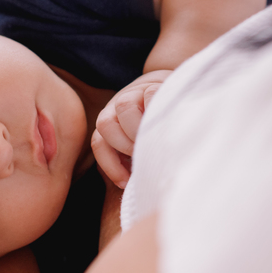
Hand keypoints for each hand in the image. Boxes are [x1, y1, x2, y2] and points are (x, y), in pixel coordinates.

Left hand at [91, 70, 172, 188]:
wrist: (173, 89)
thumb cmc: (159, 127)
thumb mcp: (142, 144)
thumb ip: (134, 159)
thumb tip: (133, 187)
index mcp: (111, 123)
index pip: (99, 143)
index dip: (110, 166)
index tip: (125, 182)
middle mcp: (117, 107)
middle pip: (104, 124)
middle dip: (123, 145)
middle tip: (142, 156)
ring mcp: (134, 93)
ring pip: (123, 106)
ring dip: (137, 128)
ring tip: (154, 140)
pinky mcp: (153, 85)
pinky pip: (149, 96)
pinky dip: (155, 111)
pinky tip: (169, 124)